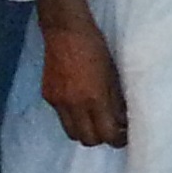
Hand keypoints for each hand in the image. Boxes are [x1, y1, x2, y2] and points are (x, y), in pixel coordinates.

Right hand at [40, 21, 128, 147]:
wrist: (66, 32)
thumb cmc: (97, 49)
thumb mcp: (113, 75)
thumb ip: (117, 101)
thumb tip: (122, 122)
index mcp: (94, 98)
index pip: (106, 134)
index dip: (117, 140)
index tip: (124, 136)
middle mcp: (73, 105)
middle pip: (87, 140)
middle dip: (101, 139)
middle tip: (111, 130)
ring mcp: (57, 102)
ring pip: (71, 132)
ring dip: (85, 131)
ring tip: (96, 120)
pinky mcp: (47, 96)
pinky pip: (61, 117)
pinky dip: (73, 117)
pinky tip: (81, 105)